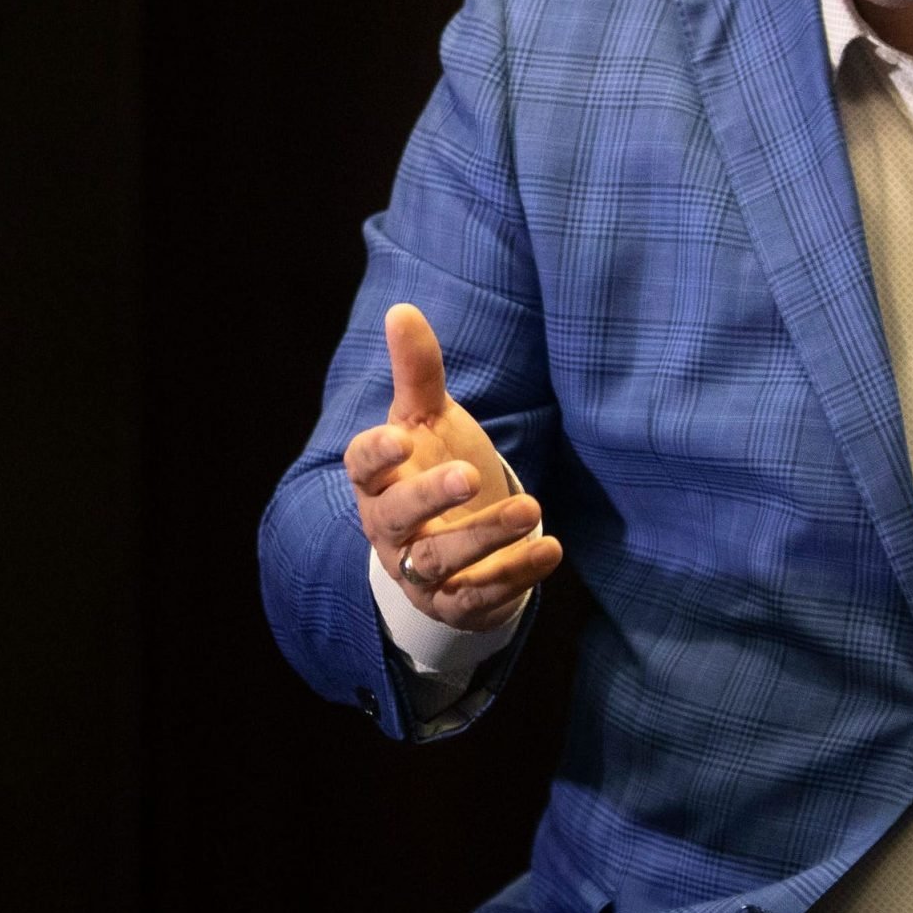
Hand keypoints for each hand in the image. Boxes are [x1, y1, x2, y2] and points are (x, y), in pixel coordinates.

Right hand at [344, 303, 562, 632]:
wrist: (457, 548)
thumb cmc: (435, 468)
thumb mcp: (428, 420)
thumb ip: (418, 372)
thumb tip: (401, 309)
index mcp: (378, 481)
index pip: (362, 468)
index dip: (377, 454)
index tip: (402, 435)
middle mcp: (391, 531)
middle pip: (396, 518)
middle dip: (429, 498)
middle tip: (468, 473)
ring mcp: (421, 573)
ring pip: (440, 562)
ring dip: (485, 536)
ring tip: (530, 508)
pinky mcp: (458, 603)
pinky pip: (482, 596)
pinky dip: (517, 574)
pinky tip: (551, 549)